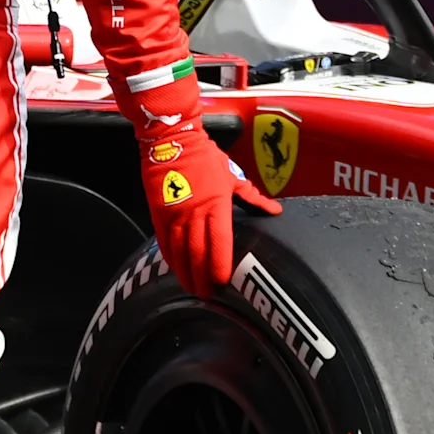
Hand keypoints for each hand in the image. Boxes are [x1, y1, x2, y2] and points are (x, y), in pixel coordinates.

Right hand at [127, 70, 277, 296]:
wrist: (171, 139)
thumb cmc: (205, 156)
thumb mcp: (233, 175)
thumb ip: (253, 197)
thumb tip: (275, 210)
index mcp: (216, 205)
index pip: (219, 242)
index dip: (221, 265)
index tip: (224, 281)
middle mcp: (194, 213)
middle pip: (198, 253)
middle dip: (203, 277)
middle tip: (208, 295)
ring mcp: (174, 214)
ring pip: (179, 251)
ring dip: (185, 273)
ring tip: (192, 288)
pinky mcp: (158, 213)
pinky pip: (163, 241)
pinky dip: (169, 258)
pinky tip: (175, 269)